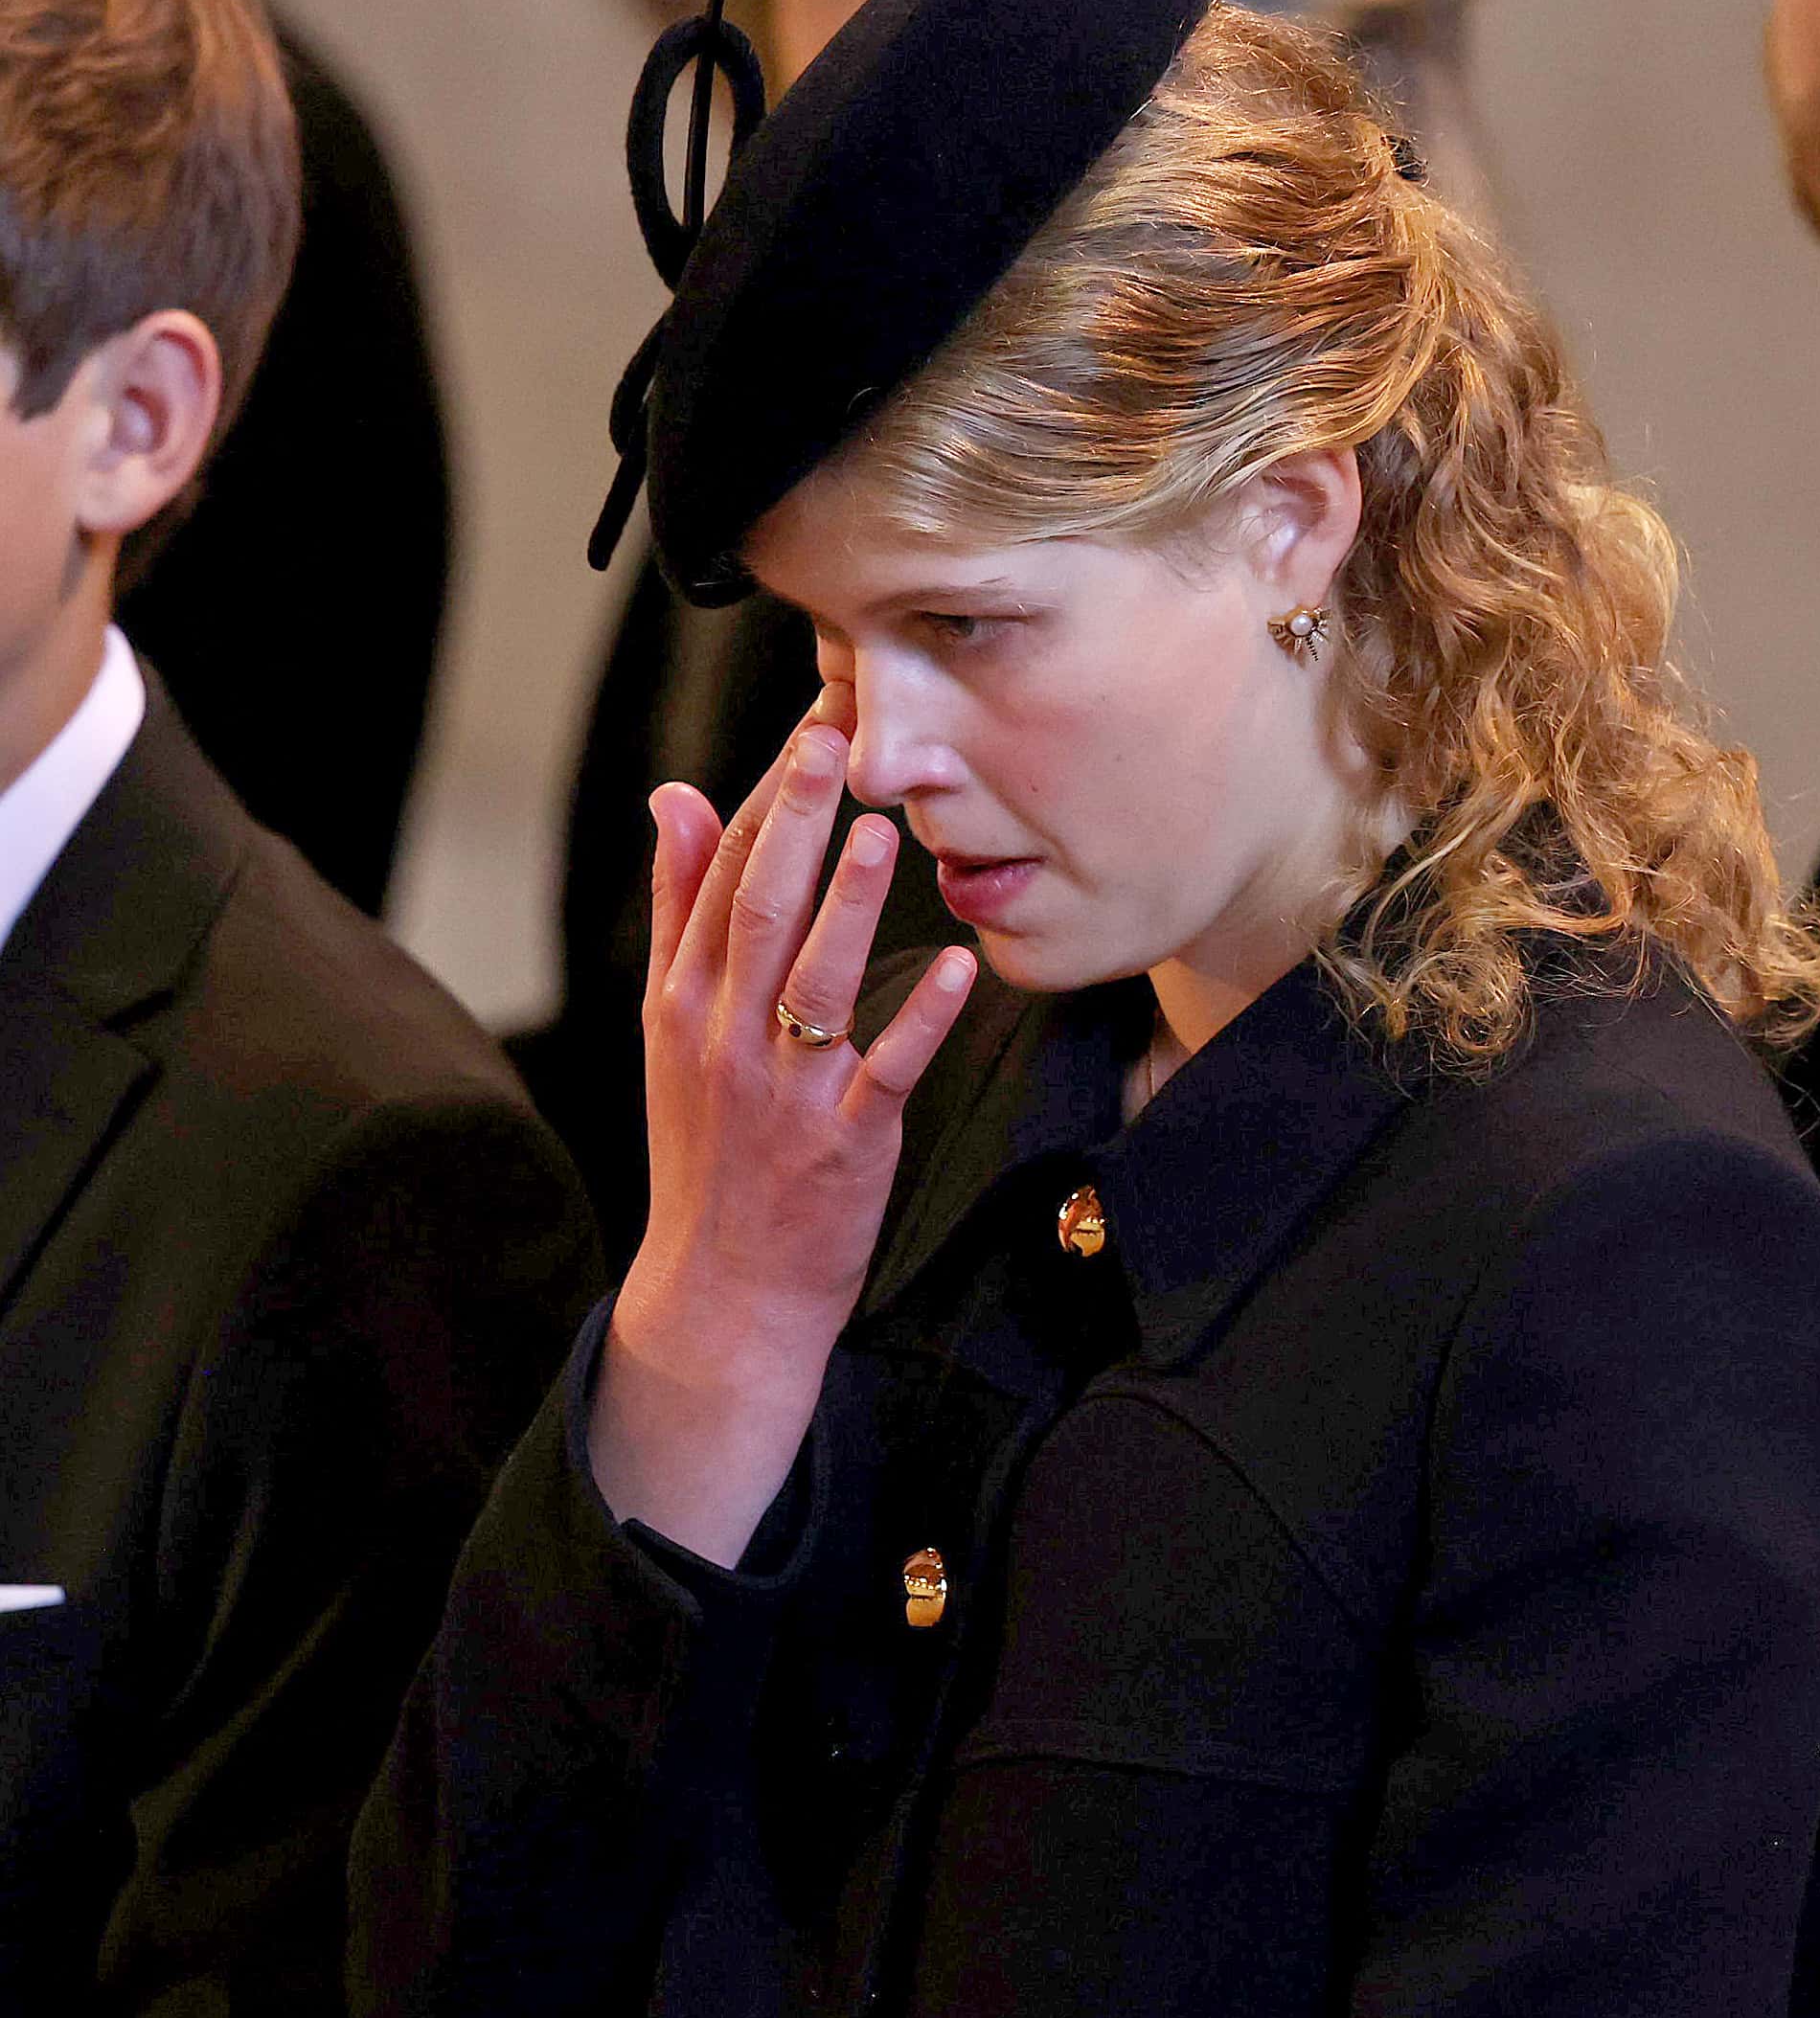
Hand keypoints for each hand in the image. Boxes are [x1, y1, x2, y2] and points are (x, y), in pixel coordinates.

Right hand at [589, 716, 976, 1562]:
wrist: (722, 1292)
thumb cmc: (706, 1147)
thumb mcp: (668, 1025)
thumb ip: (677, 908)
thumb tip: (670, 794)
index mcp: (681, 1000)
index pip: (719, 877)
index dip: (763, 796)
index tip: (806, 724)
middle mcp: (723, 1036)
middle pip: (758, 910)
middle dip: (794, 822)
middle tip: (833, 739)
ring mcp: (782, 1091)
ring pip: (814, 981)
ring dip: (850, 904)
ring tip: (885, 831)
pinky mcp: (842, 1143)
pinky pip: (883, 1068)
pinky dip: (919, 1017)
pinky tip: (954, 964)